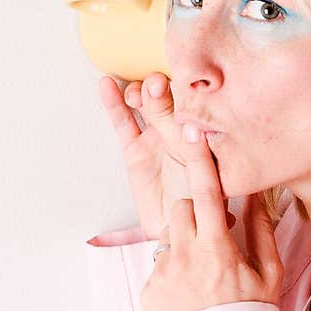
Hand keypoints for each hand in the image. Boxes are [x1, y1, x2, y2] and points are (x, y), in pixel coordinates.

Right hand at [97, 72, 234, 239]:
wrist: (179, 231)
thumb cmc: (199, 204)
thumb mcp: (197, 167)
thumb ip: (187, 140)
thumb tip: (181, 115)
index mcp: (203, 130)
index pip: (194, 98)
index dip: (185, 85)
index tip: (179, 79)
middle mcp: (180, 129)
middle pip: (166, 96)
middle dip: (159, 87)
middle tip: (156, 86)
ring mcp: (156, 136)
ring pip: (144, 103)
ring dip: (139, 92)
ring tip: (136, 95)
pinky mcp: (135, 148)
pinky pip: (123, 121)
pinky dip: (114, 102)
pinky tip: (107, 84)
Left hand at [140, 125, 284, 310]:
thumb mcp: (269, 274)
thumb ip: (262, 231)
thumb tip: (257, 196)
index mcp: (217, 250)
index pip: (205, 193)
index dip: (199, 159)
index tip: (192, 131)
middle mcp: (185, 258)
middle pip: (179, 208)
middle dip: (194, 212)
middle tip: (212, 234)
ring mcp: (163, 275)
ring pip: (167, 236)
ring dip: (183, 242)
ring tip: (202, 271)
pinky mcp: (149, 292)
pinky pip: (159, 268)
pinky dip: (173, 274)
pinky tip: (190, 295)